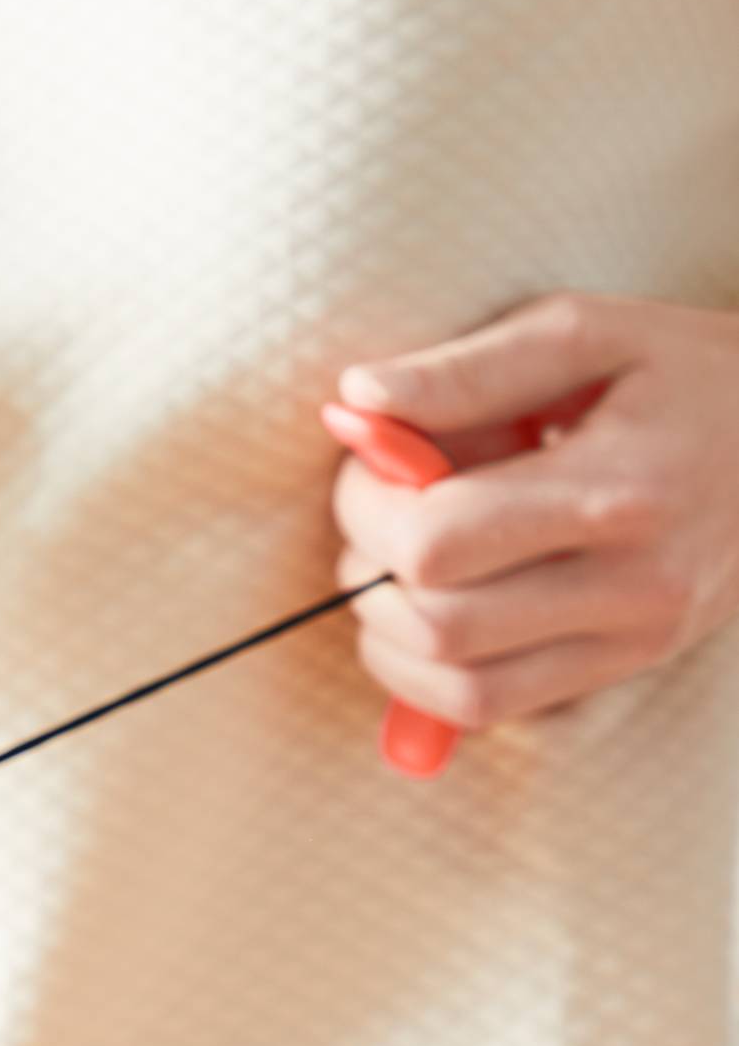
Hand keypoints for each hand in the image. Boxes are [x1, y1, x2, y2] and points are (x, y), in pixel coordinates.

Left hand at [332, 293, 738, 729]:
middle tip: (377, 522)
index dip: (365, 508)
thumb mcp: (592, 334)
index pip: (436, 542)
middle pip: (436, 625)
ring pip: (456, 691)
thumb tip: (354, 402)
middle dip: (369, 575)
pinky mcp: (627, 668)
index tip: (368, 465)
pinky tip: (434, 614)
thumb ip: (468, 371)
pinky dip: (430, 677)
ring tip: (400, 570)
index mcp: (619, 487)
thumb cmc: (690, 374)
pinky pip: (491, 711)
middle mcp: (633, 582)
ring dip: (388, 639)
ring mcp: (634, 639)